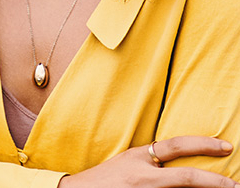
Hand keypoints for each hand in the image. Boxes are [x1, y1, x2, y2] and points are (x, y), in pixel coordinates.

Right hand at [58, 137, 236, 187]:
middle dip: (216, 182)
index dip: (204, 144)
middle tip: (236, 184)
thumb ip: (151, 163)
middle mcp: (142, 174)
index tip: (226, 147)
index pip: (176, 146)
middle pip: (186, 177)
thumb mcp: (127, 163)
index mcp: (138, 157)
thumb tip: (180, 166)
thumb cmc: (103, 180)